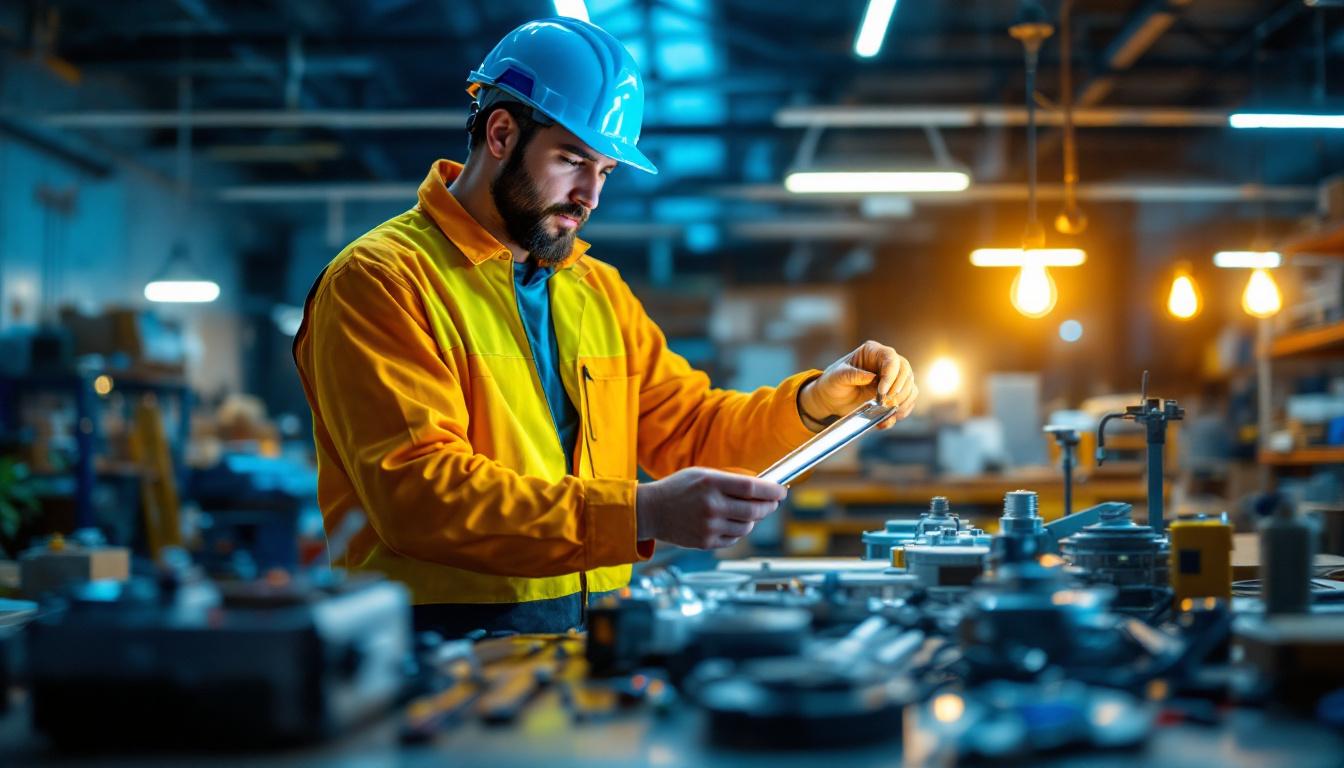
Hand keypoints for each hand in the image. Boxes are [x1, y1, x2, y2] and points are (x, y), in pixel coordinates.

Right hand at [635, 468, 786, 548]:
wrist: (651, 511)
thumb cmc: (678, 489)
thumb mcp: (702, 474)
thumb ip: (729, 480)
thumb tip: (761, 487)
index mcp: (711, 483)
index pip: (752, 488)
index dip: (772, 491)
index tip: (781, 491)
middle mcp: (712, 506)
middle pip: (755, 510)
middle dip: (769, 506)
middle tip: (773, 503)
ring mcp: (709, 526)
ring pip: (747, 527)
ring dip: (754, 520)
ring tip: (749, 512)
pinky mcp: (705, 542)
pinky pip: (734, 539)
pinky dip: (738, 531)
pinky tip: (732, 522)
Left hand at [799, 340, 917, 429]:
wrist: (832, 399)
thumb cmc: (832, 382)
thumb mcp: (836, 377)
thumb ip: (851, 375)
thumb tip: (871, 376)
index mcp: (872, 352)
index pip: (891, 358)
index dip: (891, 375)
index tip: (882, 392)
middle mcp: (886, 363)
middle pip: (906, 372)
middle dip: (899, 390)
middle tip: (885, 403)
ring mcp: (893, 379)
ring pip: (910, 387)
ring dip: (902, 402)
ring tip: (886, 411)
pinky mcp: (895, 394)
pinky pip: (907, 401)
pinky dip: (901, 411)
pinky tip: (887, 419)